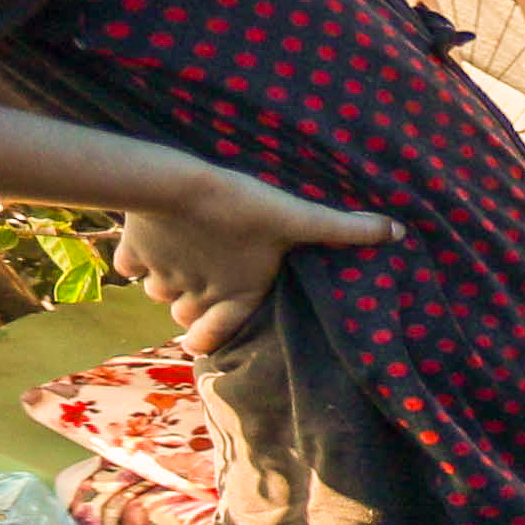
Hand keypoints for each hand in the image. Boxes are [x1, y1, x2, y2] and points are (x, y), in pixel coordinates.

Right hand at [129, 160, 395, 341]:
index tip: (203, 337)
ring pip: (156, 292)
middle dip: (190, 305)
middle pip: (183, 313)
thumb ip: (344, 229)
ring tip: (182, 261)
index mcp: (235, 296)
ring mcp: (160, 276)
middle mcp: (194, 295)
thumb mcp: (297, 218)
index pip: (215, 336)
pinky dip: (133, 259)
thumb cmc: (244, 208)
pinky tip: (146, 243)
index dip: (209, 338)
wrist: (177, 186)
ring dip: (165, 282)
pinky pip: (127, 265)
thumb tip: (397, 231)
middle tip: (202, 285)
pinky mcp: (132, 252)